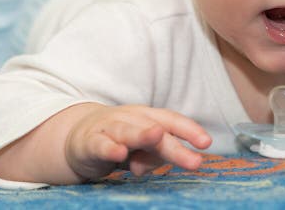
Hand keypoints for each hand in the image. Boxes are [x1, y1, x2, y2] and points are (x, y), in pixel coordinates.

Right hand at [64, 104, 211, 180]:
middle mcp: (130, 118)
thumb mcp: (140, 149)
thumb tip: (154, 166)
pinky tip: (120, 153)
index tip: (206, 142)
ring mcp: (109, 128)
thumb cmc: (118, 141)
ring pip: (127, 130)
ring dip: (142, 134)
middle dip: (174, 144)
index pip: (171, 120)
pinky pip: (100, 144)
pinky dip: (110, 148)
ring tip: (157, 136)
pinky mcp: (89, 142)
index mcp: (146, 117)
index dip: (189, 129)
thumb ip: (152, 156)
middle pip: (154, 128)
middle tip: (194, 160)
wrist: (78, 137)